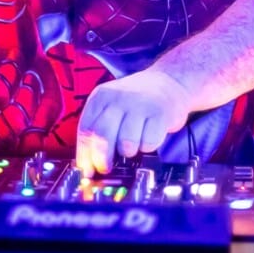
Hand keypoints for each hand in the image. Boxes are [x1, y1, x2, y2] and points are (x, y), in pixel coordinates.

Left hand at [75, 68, 189, 176]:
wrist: (168, 82)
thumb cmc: (136, 101)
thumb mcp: (112, 106)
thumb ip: (99, 129)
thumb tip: (89, 165)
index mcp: (101, 96)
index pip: (86, 129)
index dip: (85, 154)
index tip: (88, 170)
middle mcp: (118, 98)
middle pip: (103, 136)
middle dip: (103, 159)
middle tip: (107, 168)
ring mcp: (140, 104)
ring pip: (126, 142)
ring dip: (128, 152)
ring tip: (133, 145)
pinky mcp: (160, 113)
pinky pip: (149, 142)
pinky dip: (147, 147)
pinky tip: (148, 138)